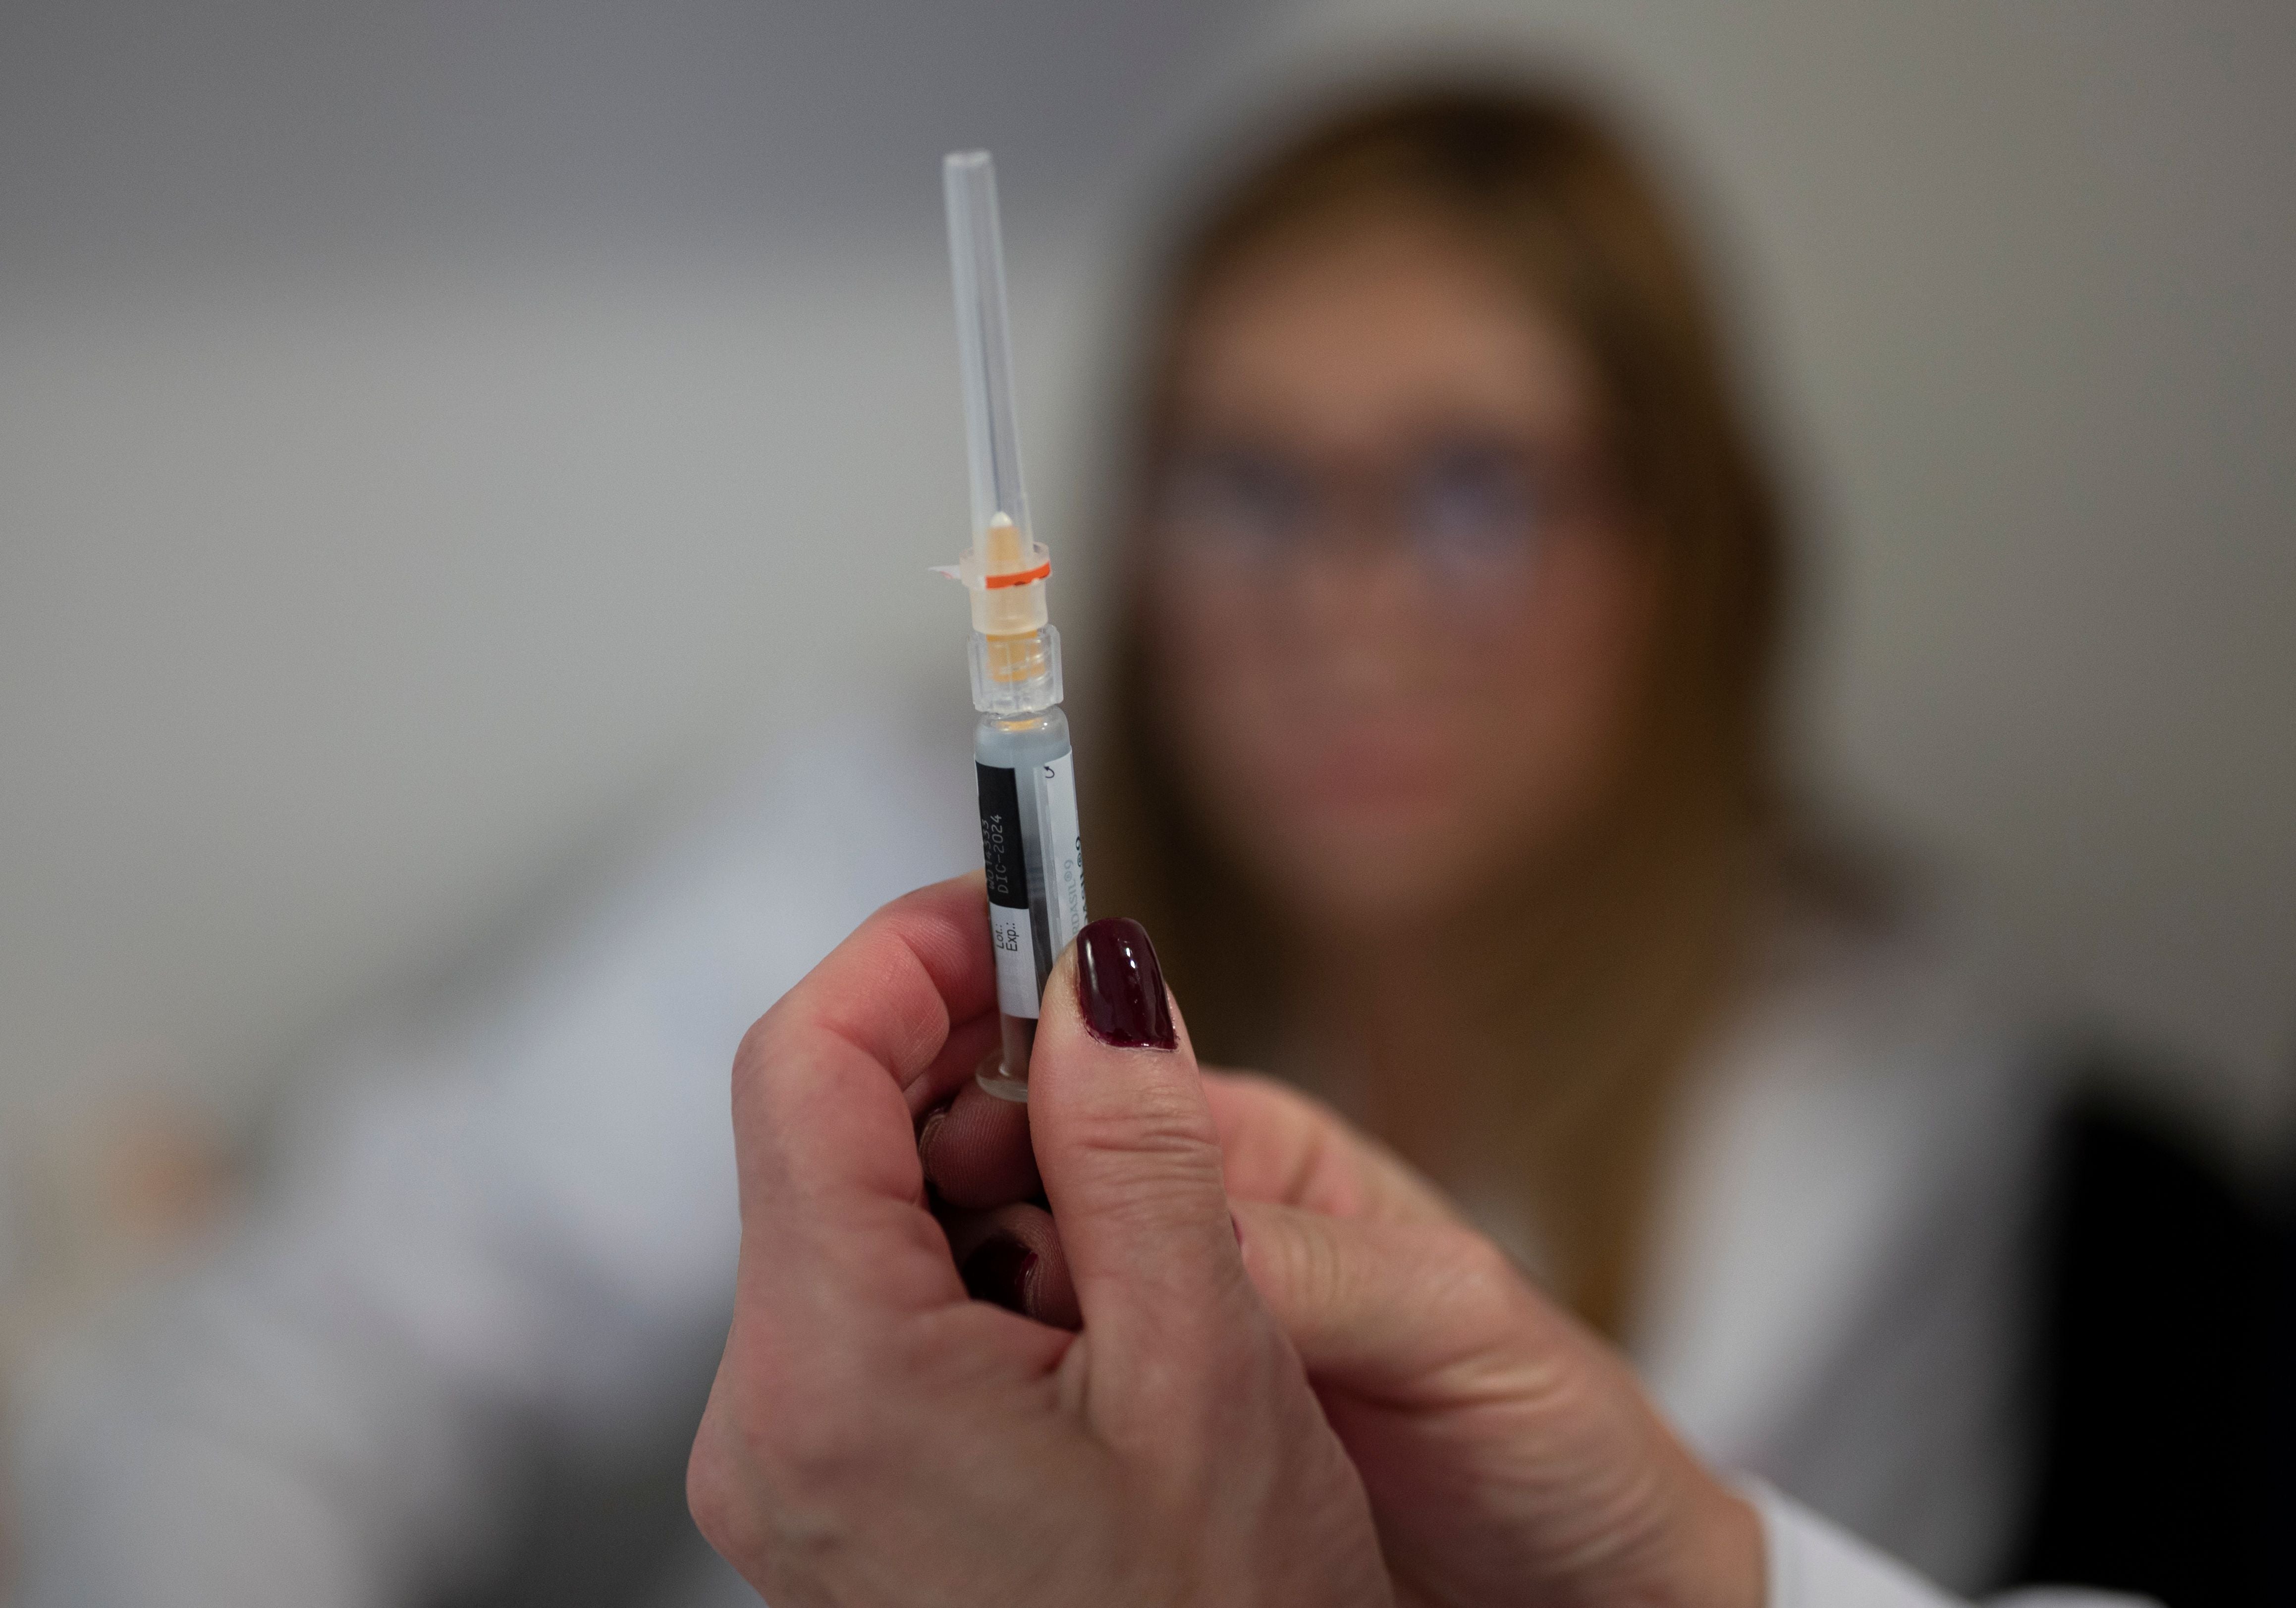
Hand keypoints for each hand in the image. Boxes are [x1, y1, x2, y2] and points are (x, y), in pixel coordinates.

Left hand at [687, 876, 1389, 1607]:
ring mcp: (784, 1461)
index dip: (909, 956)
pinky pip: (876, 1303)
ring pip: (860, 1216)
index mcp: (834, 1378)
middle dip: (975, 1079)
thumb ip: (1136, 1141)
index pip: (802, 1068)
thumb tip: (1092, 967)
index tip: (1015, 910)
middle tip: (1123, 1092)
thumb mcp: (1209, 1365)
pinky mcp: (827, 1483)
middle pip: (826, 1137)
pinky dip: (980, 1261)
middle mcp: (764, 1419)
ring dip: (994, 1177)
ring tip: (1135, 1250)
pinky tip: (1092, 1317)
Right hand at [927, 1017, 1764, 1607]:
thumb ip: (1314, 1258)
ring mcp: (1167, 1361)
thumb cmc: (1561, 1445)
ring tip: (989, 1358)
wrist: (1591, 1603)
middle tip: (967, 1271)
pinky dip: (1025, 1417)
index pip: (1115, 1089)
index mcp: (1266, 1168)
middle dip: (993, 1217)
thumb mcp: (1459, 1322)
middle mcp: (1201, 1251)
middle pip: (1046, 1194)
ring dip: (996, 1322)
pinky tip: (1012, 1433)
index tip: (968, 1133)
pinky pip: (1061, 1418)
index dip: (1037, 1098)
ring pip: (1031, 1308)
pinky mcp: (1153, 1463)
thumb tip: (1174, 1210)